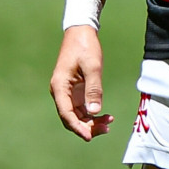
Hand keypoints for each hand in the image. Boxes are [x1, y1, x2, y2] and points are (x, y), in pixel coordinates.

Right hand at [49, 26, 113, 140]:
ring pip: (76, 115)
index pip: (66, 113)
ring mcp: (67, 92)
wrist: (81, 31)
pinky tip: (104, 115)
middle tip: (105, 129)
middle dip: (86, 127)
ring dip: (90, 122)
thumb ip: (94, 89)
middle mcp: (60, 92)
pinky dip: (91, 113)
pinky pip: (81, 108)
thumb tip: (94, 111)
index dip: (77, 127)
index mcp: (59, 86)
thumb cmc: (85, 46)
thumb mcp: (92, 66)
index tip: (89, 136)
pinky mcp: (74, 90)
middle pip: (70, 117)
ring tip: (108, 123)